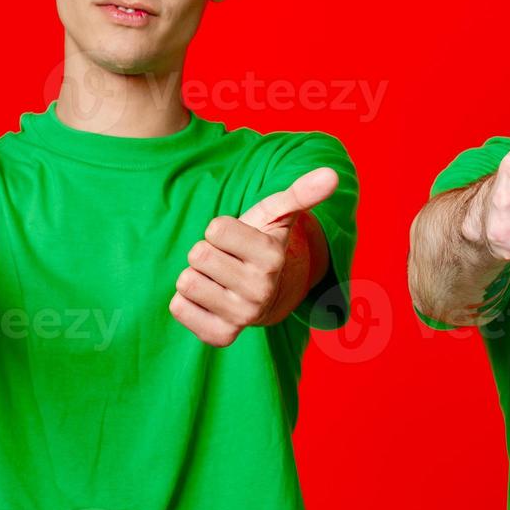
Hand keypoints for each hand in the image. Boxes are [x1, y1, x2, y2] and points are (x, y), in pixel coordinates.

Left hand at [170, 167, 338, 346]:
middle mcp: (259, 290)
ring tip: (217, 278)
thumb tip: (331, 174)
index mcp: (272, 257)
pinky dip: (186, 302)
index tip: (235, 239)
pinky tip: (207, 299)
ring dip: (196, 277)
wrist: (268, 296)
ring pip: (186, 282)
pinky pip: (178, 308)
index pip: (215, 229)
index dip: (219, 229)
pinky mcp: (220, 336)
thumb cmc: (263, 245)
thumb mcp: (278, 216)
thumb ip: (300, 193)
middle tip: (226, 260)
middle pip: (198, 255)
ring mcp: (241, 317)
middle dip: (206, 252)